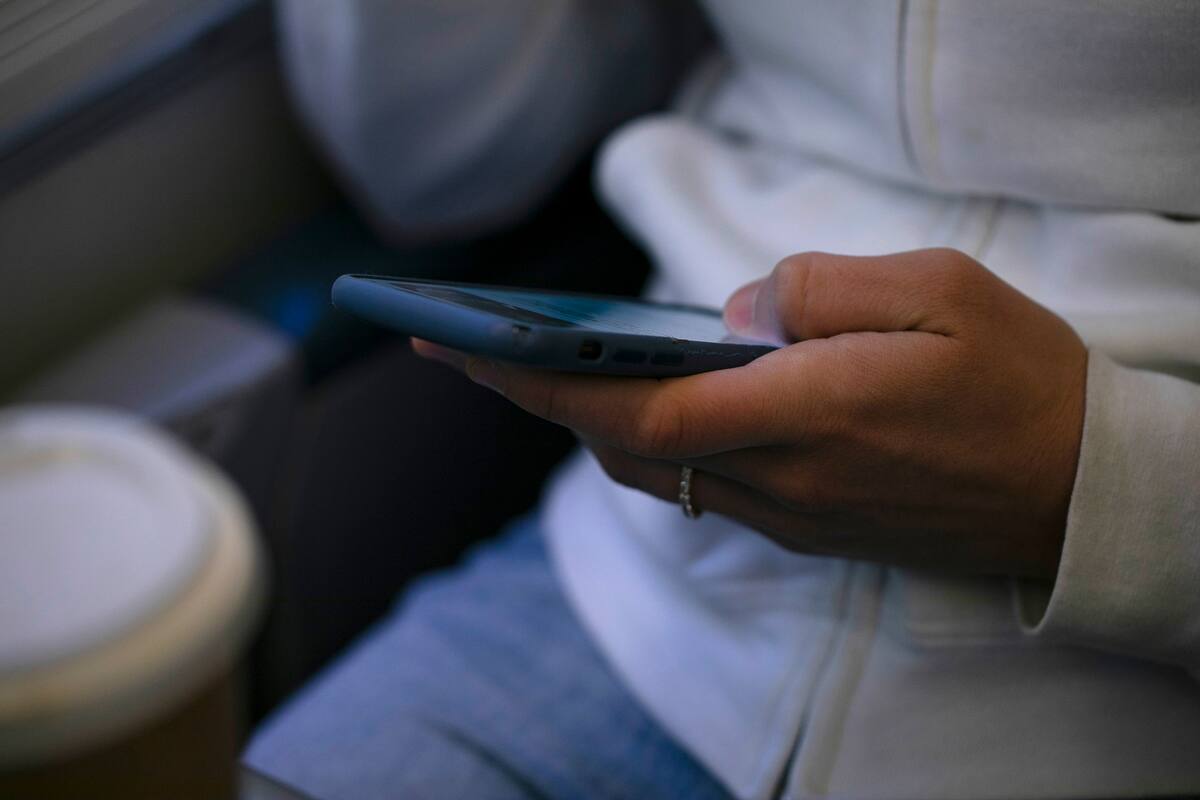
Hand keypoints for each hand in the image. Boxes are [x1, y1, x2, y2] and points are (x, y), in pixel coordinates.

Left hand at [416, 249, 1087, 578]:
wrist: (1082, 492)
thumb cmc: (1020, 379)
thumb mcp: (938, 289)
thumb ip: (820, 289)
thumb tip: (731, 311)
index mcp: (811, 415)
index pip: (641, 413)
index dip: (545, 385)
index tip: (471, 350)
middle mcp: (786, 481)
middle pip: (626, 450)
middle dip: (535, 400)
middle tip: (465, 351)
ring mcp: (793, 515)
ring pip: (655, 475)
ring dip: (583, 426)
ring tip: (530, 372)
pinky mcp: (809, 529)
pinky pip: (700, 488)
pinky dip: (645, 447)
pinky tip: (630, 409)